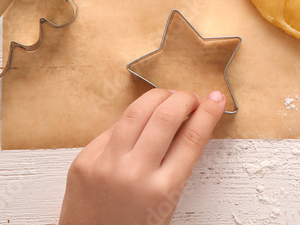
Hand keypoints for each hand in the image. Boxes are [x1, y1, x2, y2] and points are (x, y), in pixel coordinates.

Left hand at [58, 89, 225, 224]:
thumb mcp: (167, 202)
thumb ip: (180, 164)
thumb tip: (197, 125)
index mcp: (162, 190)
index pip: (192, 137)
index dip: (209, 112)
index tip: (216, 99)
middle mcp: (133, 175)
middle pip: (166, 116)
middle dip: (185, 99)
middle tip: (192, 99)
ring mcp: (105, 166)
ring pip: (136, 112)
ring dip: (158, 98)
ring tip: (168, 99)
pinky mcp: (84, 161)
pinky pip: (112, 129)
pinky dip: (131, 120)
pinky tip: (140, 122)